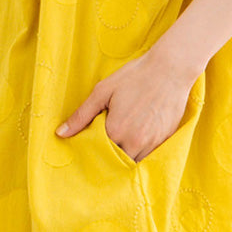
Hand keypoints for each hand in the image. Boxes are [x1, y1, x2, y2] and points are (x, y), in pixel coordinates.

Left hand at [56, 49, 197, 162]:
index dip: (93, 150)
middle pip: (116, 161)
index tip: (91, 144)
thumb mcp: (103, 91)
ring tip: (122, 140)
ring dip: (126, 156)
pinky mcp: (165, 140)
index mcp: (116, 130)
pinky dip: (141, 152)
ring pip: (134, 162)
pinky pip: (149, 156)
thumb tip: (60, 133)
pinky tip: (138, 138)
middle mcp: (135, 142)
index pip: (98, 153)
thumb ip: (82, 115)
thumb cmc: (135, 76)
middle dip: (110, 156)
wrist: (171, 69)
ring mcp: (152, 143)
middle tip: (106, 143)